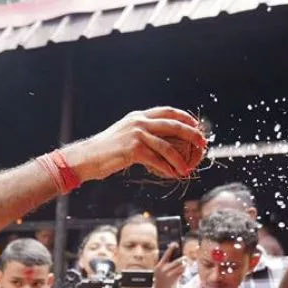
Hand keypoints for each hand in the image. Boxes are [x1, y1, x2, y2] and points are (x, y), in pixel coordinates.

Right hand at [67, 108, 206, 182]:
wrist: (85, 158)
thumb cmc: (103, 151)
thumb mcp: (122, 134)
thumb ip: (140, 133)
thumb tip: (156, 140)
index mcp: (138, 116)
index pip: (167, 112)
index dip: (184, 117)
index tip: (195, 125)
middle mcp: (139, 122)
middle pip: (174, 125)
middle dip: (191, 134)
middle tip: (202, 143)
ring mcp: (137, 135)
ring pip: (168, 146)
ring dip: (180, 159)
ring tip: (187, 168)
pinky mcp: (134, 150)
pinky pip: (158, 160)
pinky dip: (168, 168)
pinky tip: (173, 174)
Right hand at [153, 242, 184, 287]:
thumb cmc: (160, 278)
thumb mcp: (158, 270)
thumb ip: (163, 262)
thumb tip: (170, 252)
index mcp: (159, 265)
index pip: (166, 254)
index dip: (171, 248)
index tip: (175, 243)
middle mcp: (164, 269)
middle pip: (178, 261)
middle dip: (183, 259)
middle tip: (185, 258)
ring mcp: (170, 274)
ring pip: (182, 266)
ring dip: (184, 265)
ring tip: (184, 265)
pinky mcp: (175, 278)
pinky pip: (182, 271)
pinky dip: (184, 270)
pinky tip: (182, 271)